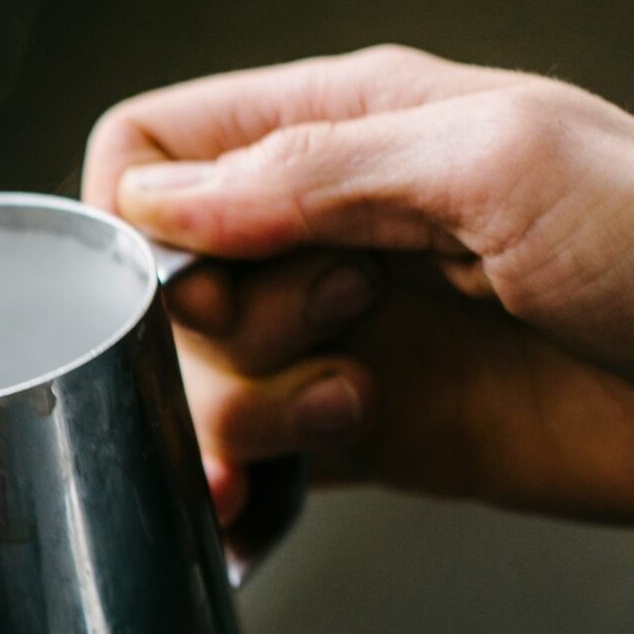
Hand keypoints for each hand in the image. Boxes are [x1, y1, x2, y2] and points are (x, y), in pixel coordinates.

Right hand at [82, 45, 633, 530]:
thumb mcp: (497, 164)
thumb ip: (314, 172)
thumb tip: (153, 201)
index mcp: (353, 127)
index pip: (154, 144)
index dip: (136, 211)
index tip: (184, 269)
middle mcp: (332, 227)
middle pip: (165, 278)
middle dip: (217, 324)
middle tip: (342, 316)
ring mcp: (347, 336)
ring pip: (199, 378)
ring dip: (249, 411)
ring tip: (357, 408)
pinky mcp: (369, 434)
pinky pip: (252, 462)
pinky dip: (240, 490)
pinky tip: (269, 506)